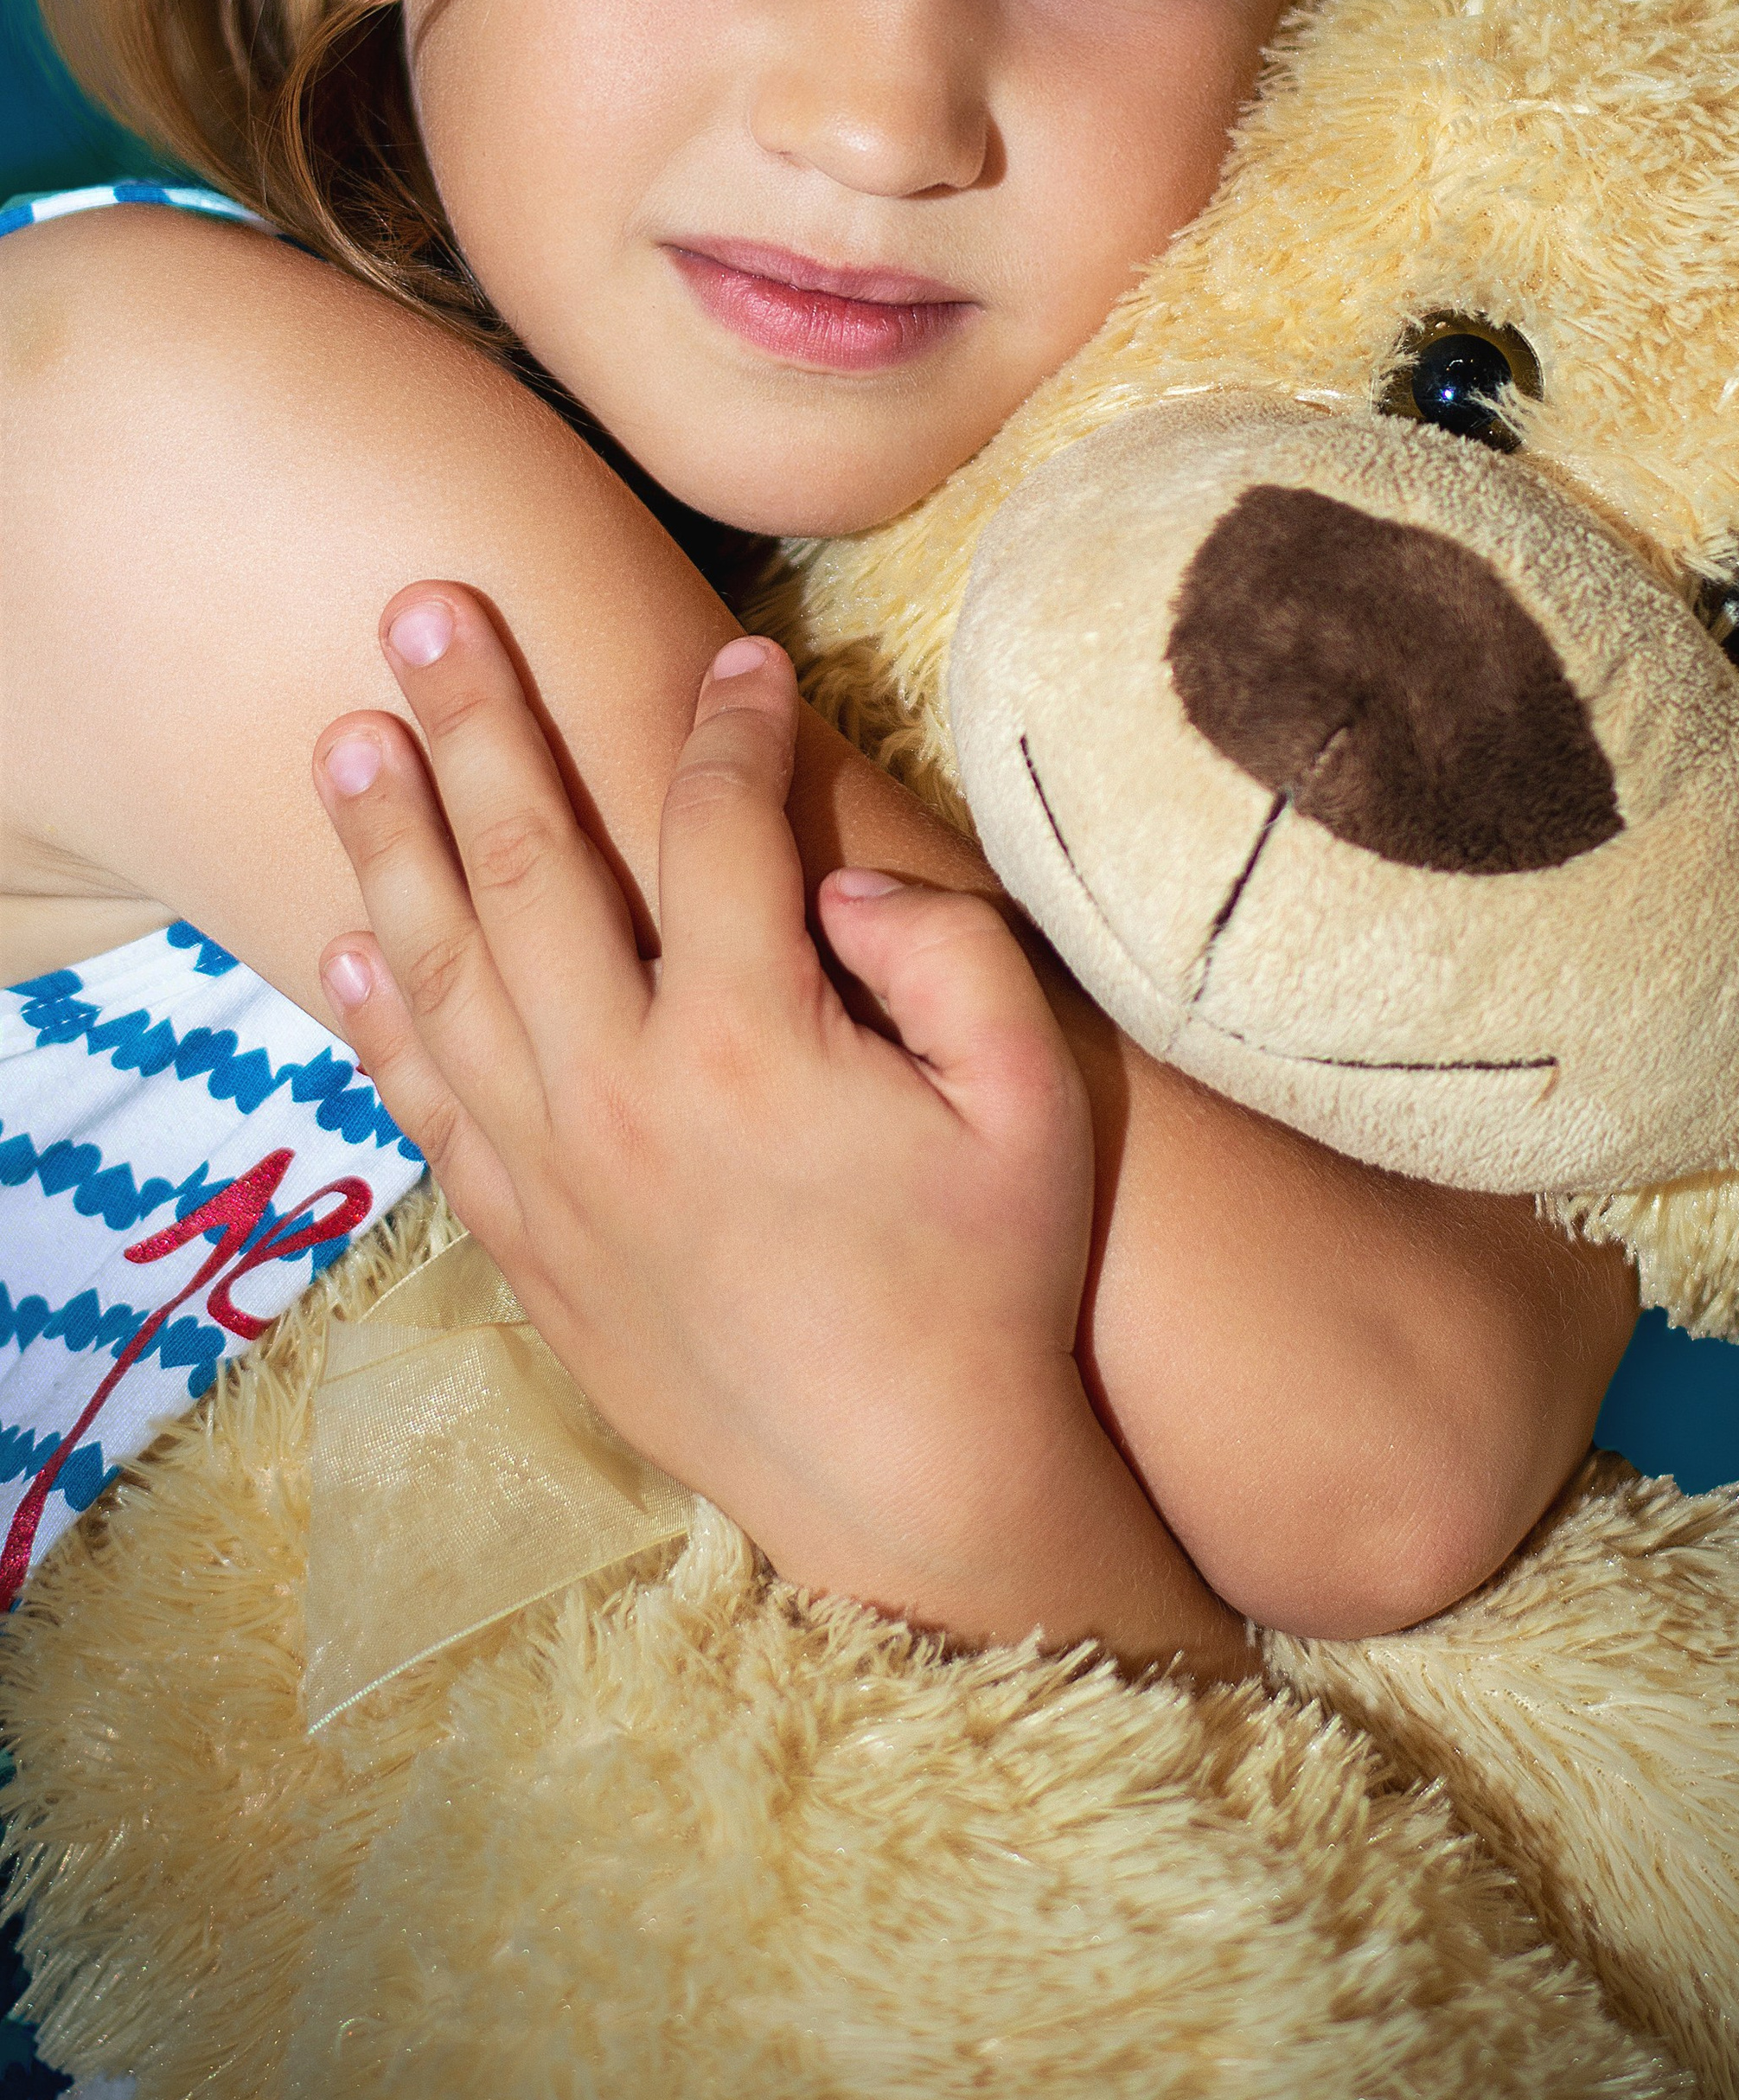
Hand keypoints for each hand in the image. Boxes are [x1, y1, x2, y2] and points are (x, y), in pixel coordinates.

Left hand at [312, 587, 1251, 1675]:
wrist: (910, 1492)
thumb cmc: (990, 1284)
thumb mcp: (1032, 1105)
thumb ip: (953, 957)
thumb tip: (841, 883)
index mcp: (753, 1044)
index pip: (715, 829)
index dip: (732, 724)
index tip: (742, 655)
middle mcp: (624, 1094)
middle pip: (529, 864)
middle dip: (477, 721)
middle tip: (422, 606)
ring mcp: (558, 1174)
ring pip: (445, 974)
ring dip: (389, 845)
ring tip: (346, 737)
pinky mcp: (529, 1245)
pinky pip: (429, 1108)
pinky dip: (379, 1020)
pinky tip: (346, 942)